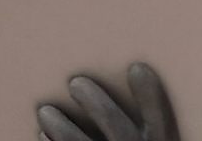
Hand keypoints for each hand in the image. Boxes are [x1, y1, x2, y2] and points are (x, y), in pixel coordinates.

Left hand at [37, 62, 179, 140]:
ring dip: (62, 128)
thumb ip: (145, 133)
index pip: (160, 121)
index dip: (150, 95)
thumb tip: (132, 79)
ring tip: (44, 111)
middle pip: (118, 128)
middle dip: (96, 103)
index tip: (135, 66)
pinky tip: (41, 136)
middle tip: (75, 82)